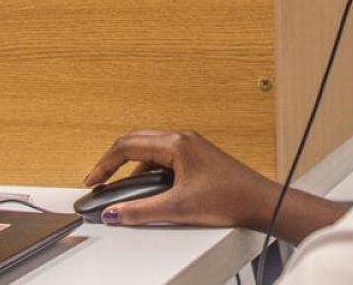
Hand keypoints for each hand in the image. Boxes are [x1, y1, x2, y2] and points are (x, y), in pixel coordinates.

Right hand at [83, 129, 278, 228]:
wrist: (259, 202)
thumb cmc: (229, 199)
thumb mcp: (178, 208)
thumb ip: (141, 211)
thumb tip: (115, 213)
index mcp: (176, 144)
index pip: (128, 146)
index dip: (104, 164)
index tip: (92, 180)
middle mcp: (183, 139)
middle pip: (136, 141)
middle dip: (114, 160)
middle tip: (99, 179)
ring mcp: (191, 147)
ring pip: (150, 150)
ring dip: (132, 166)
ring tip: (120, 188)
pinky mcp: (197, 157)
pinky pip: (164, 157)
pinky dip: (149, 170)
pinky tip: (148, 190)